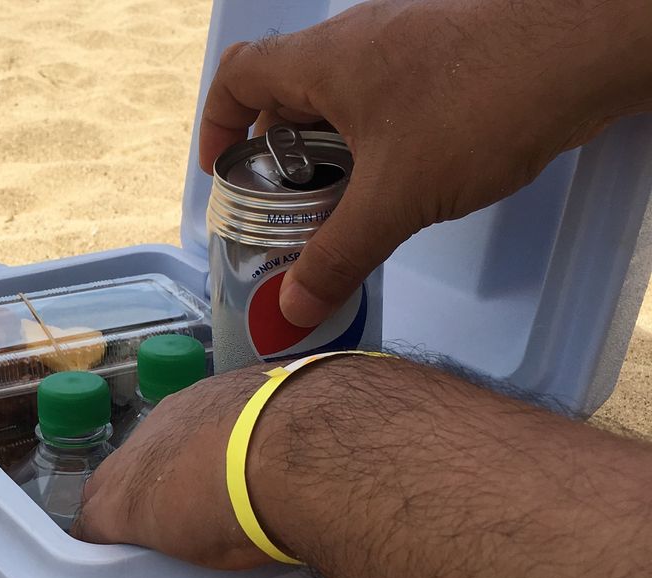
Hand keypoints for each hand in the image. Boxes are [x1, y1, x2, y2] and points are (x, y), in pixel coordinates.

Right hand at [74, 368, 273, 569]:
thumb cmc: (247, 520)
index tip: (120, 545)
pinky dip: (198, 431)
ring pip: (147, 442)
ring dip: (162, 458)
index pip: (90, 525)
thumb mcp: (206, 554)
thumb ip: (177, 538)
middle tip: (158, 513)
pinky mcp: (198, 388)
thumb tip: (182, 528)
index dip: (103, 536)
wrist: (288, 450)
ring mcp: (163, 416)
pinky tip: (232, 440)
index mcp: (122, 506)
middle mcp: (130, 456)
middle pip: (108, 479)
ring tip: (202, 474)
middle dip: (124, 494)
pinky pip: (185, 415)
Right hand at [200, 0, 651, 327]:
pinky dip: (379, 135)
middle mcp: (360, 39)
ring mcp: (409, 40)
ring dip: (333, 146)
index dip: (218, 123)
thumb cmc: (483, 102)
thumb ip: (336, 256)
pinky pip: (391, 93)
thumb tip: (292, 308)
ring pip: (345, 93)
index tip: (224, 172)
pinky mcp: (452, 54)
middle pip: (290, 88)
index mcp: (325, 60)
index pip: (240, 76)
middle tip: (288, 203)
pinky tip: (408, 177)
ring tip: (346, 201)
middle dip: (280, 149)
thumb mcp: (395, 198)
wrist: (589, 45)